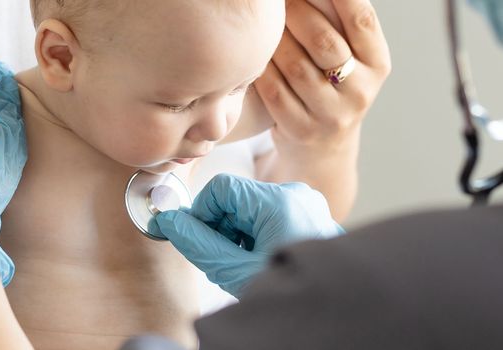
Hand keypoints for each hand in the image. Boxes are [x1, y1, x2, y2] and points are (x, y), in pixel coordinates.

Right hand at [151, 174, 343, 296]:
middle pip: (236, 199)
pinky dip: (256, 237)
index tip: (199, 240)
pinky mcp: (310, 216)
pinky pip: (270, 216)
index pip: (221, 187)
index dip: (202, 213)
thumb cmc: (290, 294)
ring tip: (247, 265)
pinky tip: (261, 261)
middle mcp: (296, 195)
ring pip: (252, 209)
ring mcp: (306, 205)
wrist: (333, 313)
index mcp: (280, 201)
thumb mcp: (235, 271)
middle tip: (225, 260)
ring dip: (238, 234)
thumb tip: (170, 222)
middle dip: (221, 227)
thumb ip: (198, 243)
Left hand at [255, 0, 390, 156]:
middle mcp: (360, 91)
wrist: (323, 146)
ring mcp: (330, 115)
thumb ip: (339, 24)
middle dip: (296, 12)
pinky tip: (254, 54)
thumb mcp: (351, 58)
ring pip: (296, 67)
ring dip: (275, 39)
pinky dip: (262, 67)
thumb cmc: (333, 84)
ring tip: (265, 24)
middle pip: (324, 42)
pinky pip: (274, 91)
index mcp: (377, 64)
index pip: (362, 21)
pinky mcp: (301, 130)